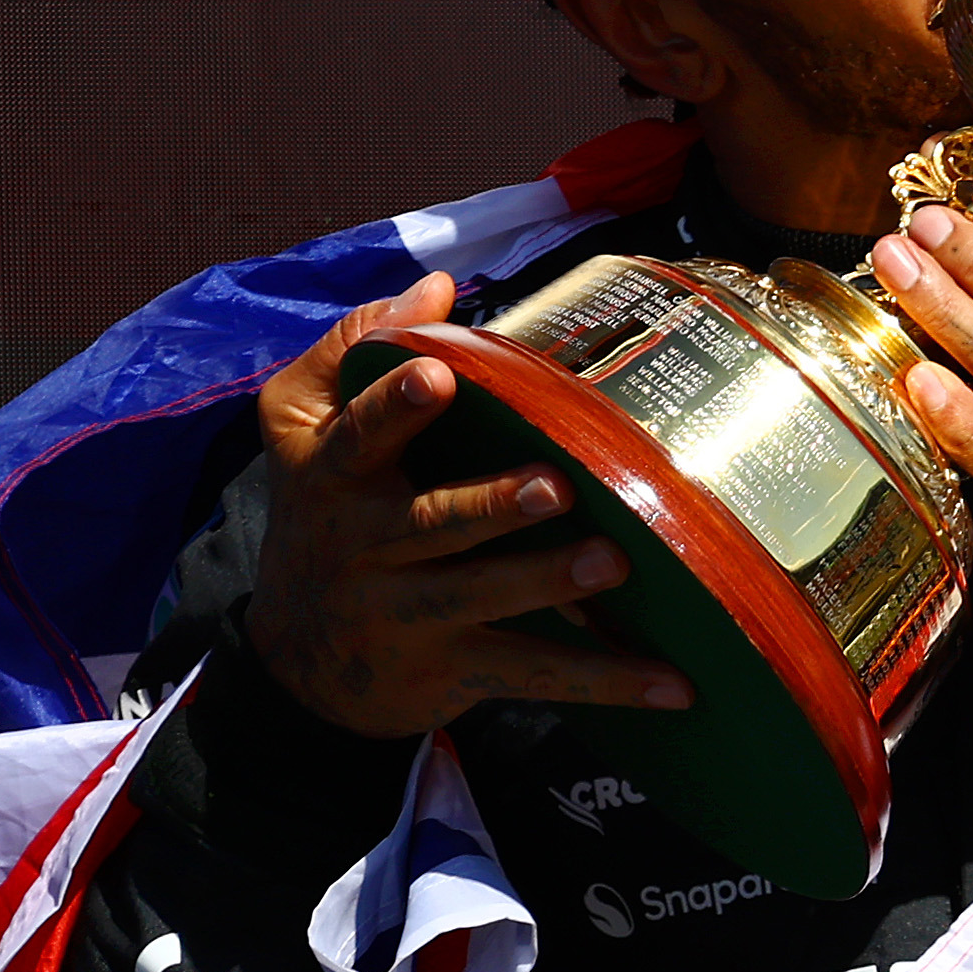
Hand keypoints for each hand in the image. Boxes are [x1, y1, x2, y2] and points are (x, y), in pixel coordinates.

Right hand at [241, 269, 692, 737]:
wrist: (299, 662)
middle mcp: (367, 548)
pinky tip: (674, 683)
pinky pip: (533, 675)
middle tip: (556, 485)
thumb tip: (437, 289)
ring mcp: (410, 615)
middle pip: (432, 525)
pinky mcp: (455, 671)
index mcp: (335, 477)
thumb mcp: (302, 426)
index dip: (393, 408)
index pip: (357, 438)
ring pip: (482, 600)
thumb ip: (356, 350)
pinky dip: (605, 681)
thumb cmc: (323, 511)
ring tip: (612, 563)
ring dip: (549, 584)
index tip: (438, 375)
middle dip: (491, 506)